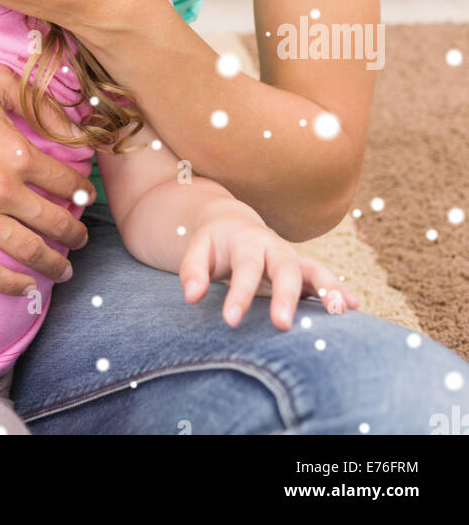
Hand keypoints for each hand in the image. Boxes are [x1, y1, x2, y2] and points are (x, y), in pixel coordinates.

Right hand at [0, 47, 96, 296]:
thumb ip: (40, 106)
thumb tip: (76, 129)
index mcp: (16, 150)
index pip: (66, 182)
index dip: (81, 193)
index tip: (86, 198)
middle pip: (53, 221)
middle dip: (74, 233)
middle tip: (82, 239)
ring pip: (26, 250)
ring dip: (52, 263)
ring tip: (63, 268)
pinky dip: (9, 283)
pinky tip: (24, 287)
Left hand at [180, 202, 361, 330]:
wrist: (234, 223)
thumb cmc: (215, 243)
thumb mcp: (198, 249)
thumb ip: (193, 270)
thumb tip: (192, 296)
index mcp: (247, 242)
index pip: (245, 268)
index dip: (239, 294)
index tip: (231, 321)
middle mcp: (274, 248)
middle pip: (285, 268)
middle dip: (286, 296)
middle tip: (282, 325)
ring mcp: (292, 258)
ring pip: (314, 269)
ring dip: (327, 289)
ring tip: (340, 312)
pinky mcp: (303, 271)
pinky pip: (324, 279)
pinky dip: (340, 291)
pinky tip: (356, 308)